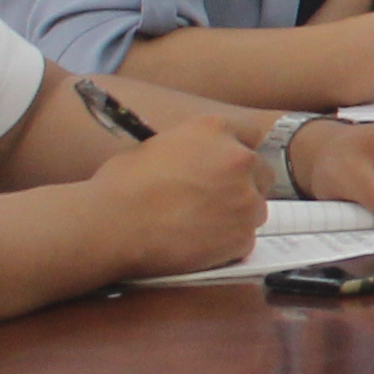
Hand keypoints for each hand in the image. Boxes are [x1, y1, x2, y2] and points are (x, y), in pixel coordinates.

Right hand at [90, 110, 267, 278]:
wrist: (113, 226)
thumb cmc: (121, 185)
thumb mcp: (155, 146)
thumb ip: (190, 148)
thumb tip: (196, 159)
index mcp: (214, 130)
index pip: (248, 132)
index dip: (236, 149)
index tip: (227, 162)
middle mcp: (238, 160)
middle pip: (260, 171)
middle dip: (243, 183)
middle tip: (214, 198)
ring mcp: (246, 200)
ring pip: (256, 207)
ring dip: (236, 214)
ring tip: (199, 224)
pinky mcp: (243, 236)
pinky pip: (244, 238)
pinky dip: (227, 243)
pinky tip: (198, 243)